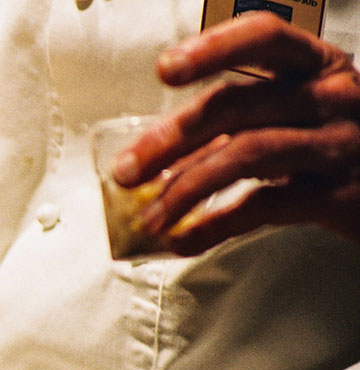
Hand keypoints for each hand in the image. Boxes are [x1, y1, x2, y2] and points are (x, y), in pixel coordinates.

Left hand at [114, 12, 359, 254]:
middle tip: (125, 171)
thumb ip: (227, 131)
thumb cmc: (334, 147)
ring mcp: (339, 144)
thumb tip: (152, 161)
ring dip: (185, 189)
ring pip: (247, 155)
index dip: (213, 48)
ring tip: (149, 217)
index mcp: (316, 65)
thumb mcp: (290, 120)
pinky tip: (183, 240)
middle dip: (169, 139)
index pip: (265, 36)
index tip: (164, 70)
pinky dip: (215, 225)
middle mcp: (332, 96)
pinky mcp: (340, 195)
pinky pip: (265, 206)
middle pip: (237, 103)